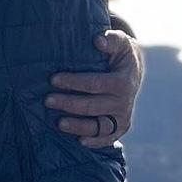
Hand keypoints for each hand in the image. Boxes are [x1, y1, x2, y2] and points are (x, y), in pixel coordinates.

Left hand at [46, 30, 145, 149]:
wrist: (134, 71)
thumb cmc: (120, 54)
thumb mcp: (120, 43)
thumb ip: (111, 40)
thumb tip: (98, 40)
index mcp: (123, 81)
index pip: (95, 83)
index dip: (73, 82)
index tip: (53, 79)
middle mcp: (124, 102)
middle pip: (92, 106)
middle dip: (68, 103)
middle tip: (47, 100)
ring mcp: (123, 117)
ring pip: (99, 126)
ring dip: (78, 126)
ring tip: (58, 123)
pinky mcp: (121, 127)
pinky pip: (107, 138)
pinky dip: (95, 141)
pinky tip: (79, 142)